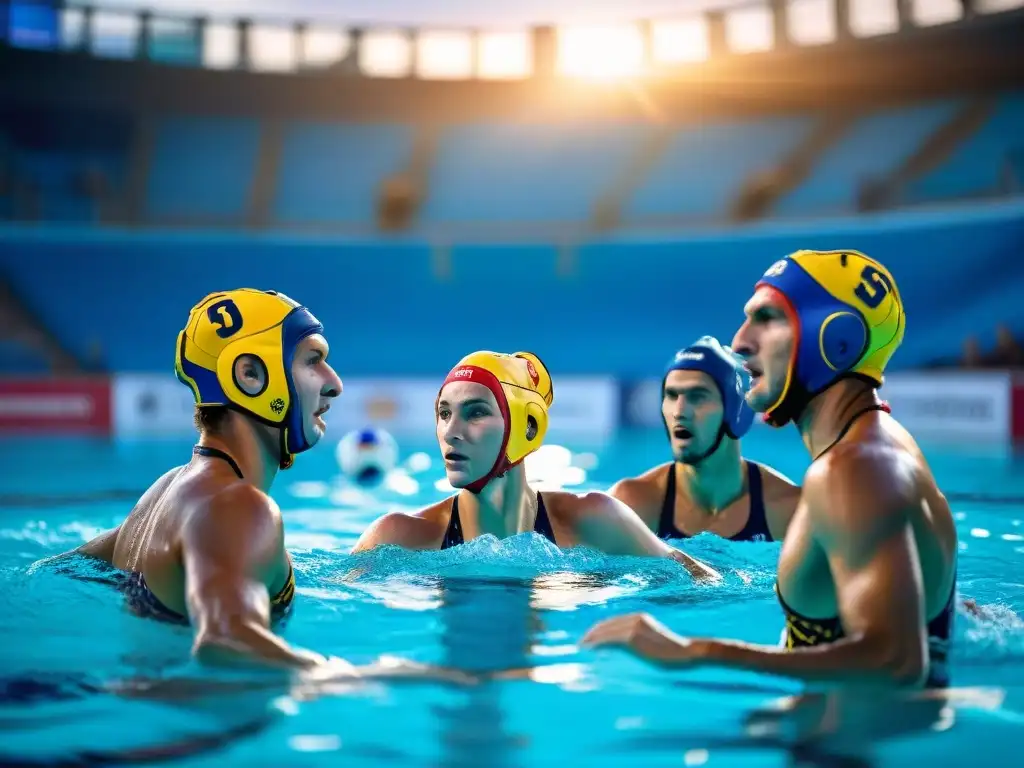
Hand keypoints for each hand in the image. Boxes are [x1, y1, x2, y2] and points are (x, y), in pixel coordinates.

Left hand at [580, 612, 708, 667]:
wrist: (687, 652)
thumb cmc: (674, 652)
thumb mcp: (653, 642)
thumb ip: (639, 641)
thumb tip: (624, 650)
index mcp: (639, 617)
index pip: (612, 622)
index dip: (598, 630)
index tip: (589, 639)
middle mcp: (635, 618)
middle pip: (606, 624)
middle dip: (592, 634)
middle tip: (581, 645)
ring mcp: (634, 626)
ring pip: (605, 631)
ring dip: (592, 639)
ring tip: (582, 648)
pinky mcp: (633, 636)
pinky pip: (610, 639)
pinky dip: (598, 643)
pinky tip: (590, 649)